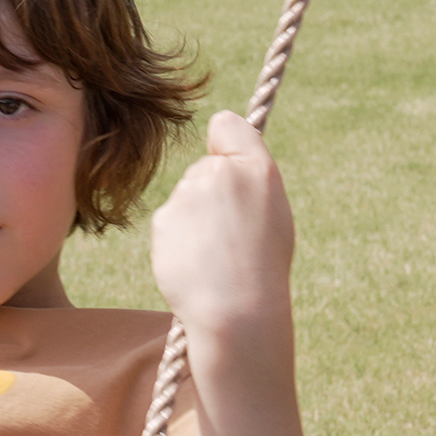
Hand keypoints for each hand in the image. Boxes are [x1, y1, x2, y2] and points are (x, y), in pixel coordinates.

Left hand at [149, 111, 294, 342]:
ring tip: (216, 255)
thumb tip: (220, 160)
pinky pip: (169, 222)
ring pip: (185, 198)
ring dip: (193, 220)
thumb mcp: (272, 213)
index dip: (224, 143)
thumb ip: (248, 177)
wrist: (235, 311)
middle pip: (204, 169)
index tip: (227, 163)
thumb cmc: (261, 266)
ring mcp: (189, 194)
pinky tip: (196, 262)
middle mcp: (221, 173)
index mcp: (257, 169)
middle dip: (210, 193)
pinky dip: (177, 240)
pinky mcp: (163, 218)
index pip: (227, 125)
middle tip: (230, 235)